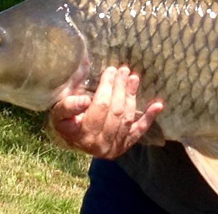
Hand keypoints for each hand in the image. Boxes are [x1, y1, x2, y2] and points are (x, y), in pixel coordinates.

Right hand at [48, 66, 163, 158]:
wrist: (74, 140)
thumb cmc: (65, 123)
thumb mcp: (59, 113)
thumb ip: (68, 106)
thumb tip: (85, 100)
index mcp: (80, 135)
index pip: (99, 107)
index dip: (106, 87)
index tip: (110, 70)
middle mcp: (98, 145)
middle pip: (115, 111)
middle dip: (120, 88)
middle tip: (123, 70)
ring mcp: (114, 147)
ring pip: (127, 118)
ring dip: (132, 96)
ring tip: (133, 78)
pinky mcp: (124, 146)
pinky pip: (138, 131)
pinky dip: (149, 118)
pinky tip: (158, 105)